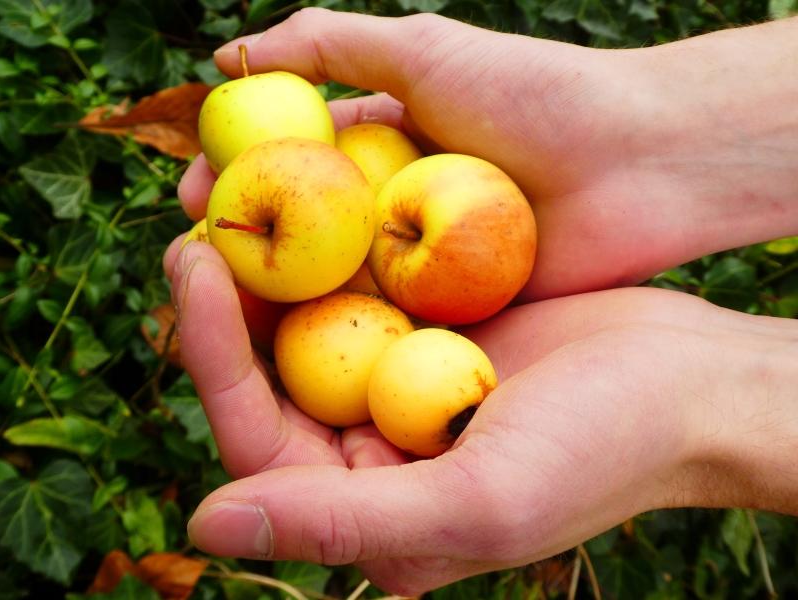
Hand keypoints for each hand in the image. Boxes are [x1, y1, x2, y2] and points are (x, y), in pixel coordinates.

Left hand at [169, 241, 797, 594]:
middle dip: (230, 305)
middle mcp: (374, 453)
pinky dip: (335, 253)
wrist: (689, 383)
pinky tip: (313, 201)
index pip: (260, 439)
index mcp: (371, 509)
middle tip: (198, 223)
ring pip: (309, 331)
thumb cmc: (601, 451)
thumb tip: (202, 527)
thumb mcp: (476, 500)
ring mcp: (400, 390)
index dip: (215, 357)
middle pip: (272, 380)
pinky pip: (362, 295)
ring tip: (235, 201)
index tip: (193, 266)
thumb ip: (344, 520)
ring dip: (272, 271)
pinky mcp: (429, 338)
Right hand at [178, 10, 797, 299]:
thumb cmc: (536, 96)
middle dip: (247, 249)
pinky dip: (348, 337)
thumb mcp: (427, 51)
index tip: (192, 197)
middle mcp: (393, 209)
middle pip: (303, 235)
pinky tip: (299, 355)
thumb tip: (226, 56)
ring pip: (339, 288)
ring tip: (229, 320)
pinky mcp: (454, 312)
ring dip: (284, 304)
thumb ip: (331, 46)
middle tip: (198, 267)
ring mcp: (422, 265)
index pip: (289, 168)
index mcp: (383, 149)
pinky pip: (391, 327)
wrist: (637, 162)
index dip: (236, 181)